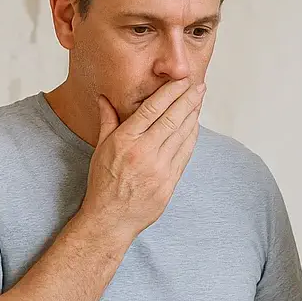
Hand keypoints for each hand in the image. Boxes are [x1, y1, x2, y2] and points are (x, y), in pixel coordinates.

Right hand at [76, 79, 204, 243]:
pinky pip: (185, 154)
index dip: (170, 92)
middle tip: (200, 86)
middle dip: (188, 100)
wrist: (110, 219)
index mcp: (126, 141)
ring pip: (182, 135)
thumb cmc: (103, 183)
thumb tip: (104, 98)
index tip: (182, 81)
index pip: (152, 108)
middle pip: (172, 118)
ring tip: (199, 102)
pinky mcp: (169, 183)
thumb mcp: (101, 149)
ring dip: (193, 116)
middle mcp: (144, 152)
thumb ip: (107, 121)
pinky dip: (191, 138)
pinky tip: (194, 126)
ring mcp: (159, 169)